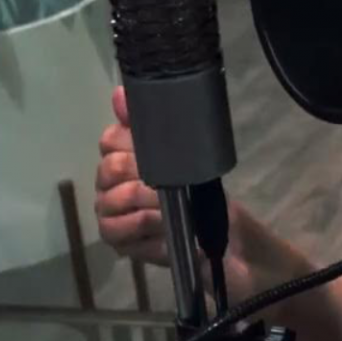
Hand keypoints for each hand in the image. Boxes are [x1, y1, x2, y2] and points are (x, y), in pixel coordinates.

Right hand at [94, 87, 262, 295]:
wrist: (232, 247)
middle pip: (108, 166)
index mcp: (132, 160)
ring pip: (109, 197)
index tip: (157, 148)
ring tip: (170, 207)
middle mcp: (115, 185)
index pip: (110, 139)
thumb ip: (160, 127)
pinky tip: (161, 227)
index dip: (129, 140)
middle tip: (170, 182)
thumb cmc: (213, 201)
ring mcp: (115, 214)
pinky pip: (114, 228)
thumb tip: (120, 92)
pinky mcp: (120, 242)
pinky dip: (141, 225)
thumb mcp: (194, 160)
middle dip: (140, 171)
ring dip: (144, 201)